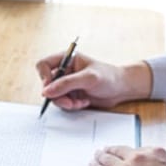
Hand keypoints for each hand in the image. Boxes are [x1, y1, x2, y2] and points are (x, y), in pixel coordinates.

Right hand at [36, 53, 151, 109]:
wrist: (121, 89)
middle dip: (57, 95)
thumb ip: (66, 84)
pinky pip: (62, 103)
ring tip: (79, 103)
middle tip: (68, 102)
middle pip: (47, 84)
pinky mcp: (71, 95)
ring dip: (65, 103)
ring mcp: (67, 84)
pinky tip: (83, 102)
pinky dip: (71, 106)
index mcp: (67, 59)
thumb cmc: (109, 77)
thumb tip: (46, 91)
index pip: (44, 65)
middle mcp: (65, 71)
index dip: (44, 77)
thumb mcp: (88, 78)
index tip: (50, 88)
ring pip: (54, 96)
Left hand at [89, 146, 165, 165]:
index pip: (137, 150)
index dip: (129, 154)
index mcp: (156, 153)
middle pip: (120, 152)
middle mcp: (138, 158)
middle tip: (105, 151)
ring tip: (97, 157)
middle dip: (112, 151)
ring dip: (101, 157)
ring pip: (107, 160)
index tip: (124, 154)